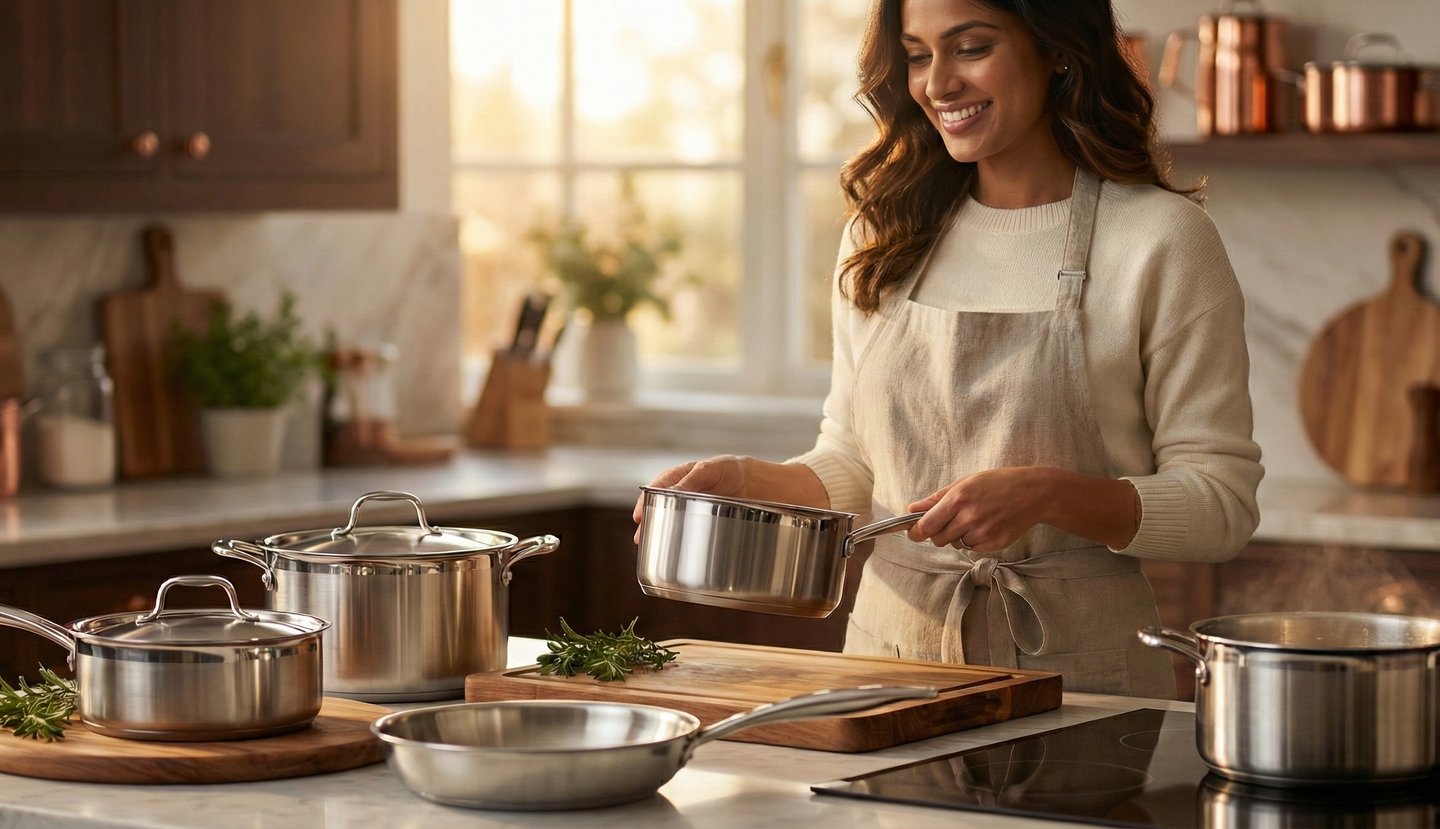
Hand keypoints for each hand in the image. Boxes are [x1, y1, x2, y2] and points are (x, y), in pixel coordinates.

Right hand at [632, 455, 751, 541]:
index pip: (657, 489)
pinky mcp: (708, 522)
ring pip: (673, 521)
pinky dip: (681, 539)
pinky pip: (690, 530)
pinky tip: (675, 550)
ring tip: (652, 548)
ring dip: (661, 533)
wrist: (761, 483)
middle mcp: (686, 493)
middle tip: (640, 538)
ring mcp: (696, 508)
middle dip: (649, 522)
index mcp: (682, 476)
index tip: (638, 516)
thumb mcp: (710, 470)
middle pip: (660, 508)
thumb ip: (691, 480)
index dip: (644, 502)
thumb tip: (669, 492)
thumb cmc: (733, 470)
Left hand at [905, 467, 1052, 552]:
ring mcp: (983, 533)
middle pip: (938, 538)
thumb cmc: (997, 483)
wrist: (1033, 493)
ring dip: (957, 536)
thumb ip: (937, 498)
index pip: (927, 525)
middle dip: (938, 533)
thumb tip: (912, 509)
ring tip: (973, 519)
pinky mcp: (994, 544)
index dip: (916, 532)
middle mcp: (969, 517)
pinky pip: (972, 549)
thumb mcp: (965, 482)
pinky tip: (985, 526)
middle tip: (949, 521)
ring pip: (955, 544)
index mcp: (958, 498)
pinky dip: (973, 541)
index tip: (912, 533)